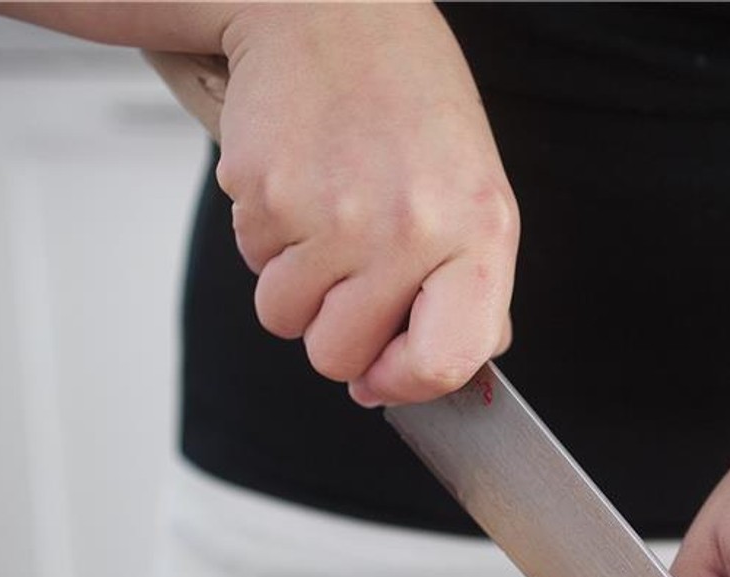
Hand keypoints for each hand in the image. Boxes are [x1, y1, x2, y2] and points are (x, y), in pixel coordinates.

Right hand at [214, 4, 516, 404]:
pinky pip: (253, 265)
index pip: (445, 362)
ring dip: (297, 288)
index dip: (409, 385)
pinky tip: (300, 188)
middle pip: (340, 357)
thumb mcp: (476, 196)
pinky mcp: (263, 194)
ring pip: (285, 320)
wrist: (333, 11)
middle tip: (353, 275)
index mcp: (477, 235)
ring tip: (329, 222)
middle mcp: (407, 229)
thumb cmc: (413, 106)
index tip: (390, 374)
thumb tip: (438, 374)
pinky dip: (269, 241)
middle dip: (337, 333)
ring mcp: (331, 214)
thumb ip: (471, 292)